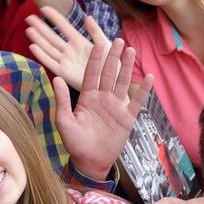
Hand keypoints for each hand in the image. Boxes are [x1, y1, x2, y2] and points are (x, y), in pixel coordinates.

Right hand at [26, 7, 110, 89]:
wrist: (113, 85)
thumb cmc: (112, 65)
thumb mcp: (106, 44)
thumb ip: (96, 32)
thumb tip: (88, 17)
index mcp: (79, 42)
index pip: (63, 26)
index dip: (54, 17)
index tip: (44, 8)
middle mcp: (69, 51)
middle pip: (51, 37)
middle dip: (40, 27)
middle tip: (28, 18)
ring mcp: (66, 61)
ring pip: (48, 48)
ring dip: (38, 39)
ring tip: (29, 29)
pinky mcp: (64, 73)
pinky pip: (50, 63)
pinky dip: (41, 55)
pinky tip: (33, 46)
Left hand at [55, 38, 152, 180]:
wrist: (89, 162)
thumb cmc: (74, 143)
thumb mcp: (64, 121)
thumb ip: (62, 100)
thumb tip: (56, 78)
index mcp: (87, 98)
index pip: (91, 74)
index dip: (95, 59)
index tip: (98, 44)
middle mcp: (102, 99)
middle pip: (109, 74)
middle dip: (113, 57)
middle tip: (117, 40)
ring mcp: (116, 107)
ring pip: (122, 82)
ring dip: (127, 67)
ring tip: (130, 51)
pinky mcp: (127, 117)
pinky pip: (137, 101)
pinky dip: (143, 89)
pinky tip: (148, 76)